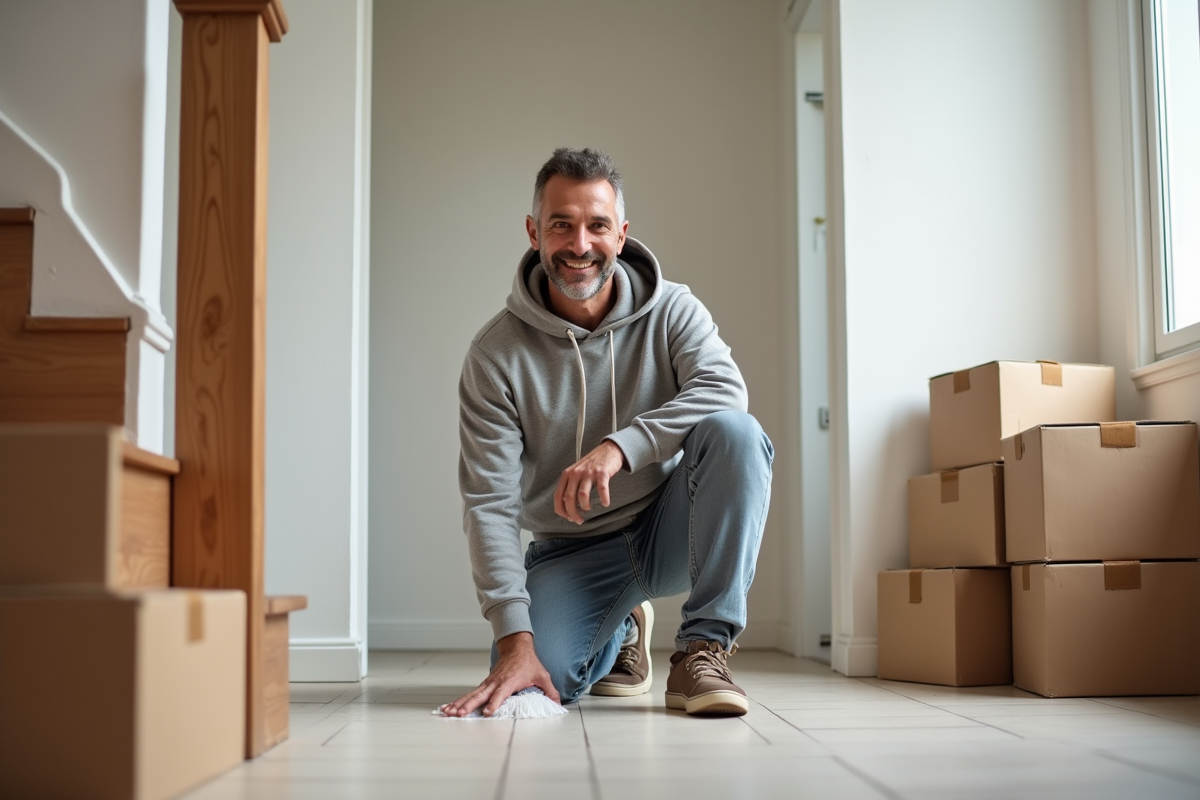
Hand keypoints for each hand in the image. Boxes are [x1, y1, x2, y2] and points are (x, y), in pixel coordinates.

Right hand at [440, 632, 559, 717]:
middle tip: (459, 714)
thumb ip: (551, 691)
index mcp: (510, 681)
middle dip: (469, 705)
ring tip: (448, 712)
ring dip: (459, 704)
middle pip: (480, 695)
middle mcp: (496, 682)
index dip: (494, 703)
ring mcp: (488, 683)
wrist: (517, 647)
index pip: (500, 694)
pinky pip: (470, 694)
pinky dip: (459, 700)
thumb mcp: (543, 676)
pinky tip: (449, 708)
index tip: (487, 712)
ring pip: (472, 695)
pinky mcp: (485, 684)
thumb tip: (558, 705)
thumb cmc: (529, 663)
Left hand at [554, 440, 626, 523]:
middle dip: (572, 513)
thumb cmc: (592, 464)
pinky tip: (605, 503)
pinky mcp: (602, 472)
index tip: (567, 517)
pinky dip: (603, 498)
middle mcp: (575, 473)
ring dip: (585, 506)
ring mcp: (589, 472)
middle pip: (569, 498)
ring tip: (588, 509)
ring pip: (582, 495)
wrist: (608, 450)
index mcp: (567, 474)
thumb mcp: (576, 472)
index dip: (561, 510)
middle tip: (578, 520)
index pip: (558, 496)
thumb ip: (570, 486)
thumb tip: (568, 507)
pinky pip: (601, 489)